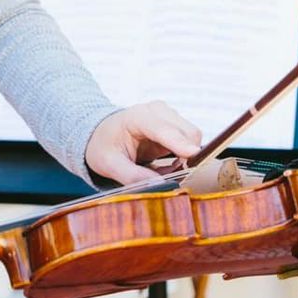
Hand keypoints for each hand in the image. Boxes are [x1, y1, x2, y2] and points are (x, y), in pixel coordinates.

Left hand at [84, 101, 203, 185]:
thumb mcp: (109, 164)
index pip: (165, 130)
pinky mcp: (175, 124)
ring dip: (185, 157)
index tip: (194, 157)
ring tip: (162, 167)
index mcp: (138, 117)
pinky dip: (184, 156)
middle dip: (187, 157)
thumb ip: (132, 176)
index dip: (181, 144)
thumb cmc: (103, 146)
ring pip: (193, 137)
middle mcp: (157, 111)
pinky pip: (190, 142)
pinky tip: (167, 162)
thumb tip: (159, 185)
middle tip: (169, 175)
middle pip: (188, 133)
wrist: (102, 133)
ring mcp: (169, 115)